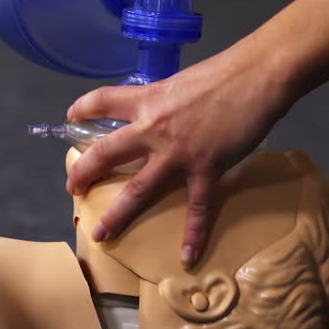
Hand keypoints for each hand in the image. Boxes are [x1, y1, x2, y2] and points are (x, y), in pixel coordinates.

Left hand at [66, 42, 295, 267]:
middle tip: (72, 188)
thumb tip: (166, 111)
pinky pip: (197, 210)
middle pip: (106, 153)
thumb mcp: (181, 82)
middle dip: (84, 172)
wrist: (257, 76)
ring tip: (100, 234)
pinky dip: (193, 235)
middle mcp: (153, 128)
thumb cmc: (224, 71)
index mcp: (147, 100)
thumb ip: (167, 100)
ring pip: (138, 190)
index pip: (103, 100)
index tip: (71, 115)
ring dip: (117, 215)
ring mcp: (177, 154)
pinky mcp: (206, 170)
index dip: (83, 107)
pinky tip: (187, 257)